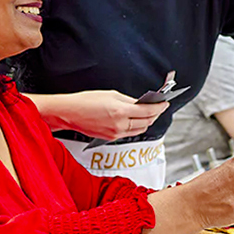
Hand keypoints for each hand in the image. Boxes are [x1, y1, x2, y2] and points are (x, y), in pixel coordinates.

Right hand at [53, 90, 168, 140]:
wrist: (69, 113)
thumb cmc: (85, 101)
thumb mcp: (111, 94)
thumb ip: (129, 100)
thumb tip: (141, 104)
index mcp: (120, 111)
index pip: (148, 112)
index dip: (159, 107)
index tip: (165, 103)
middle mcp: (120, 125)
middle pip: (146, 123)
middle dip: (155, 115)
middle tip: (159, 108)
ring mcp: (115, 133)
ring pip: (139, 130)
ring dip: (146, 122)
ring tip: (149, 114)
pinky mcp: (111, 138)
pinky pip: (129, 133)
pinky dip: (135, 126)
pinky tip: (135, 120)